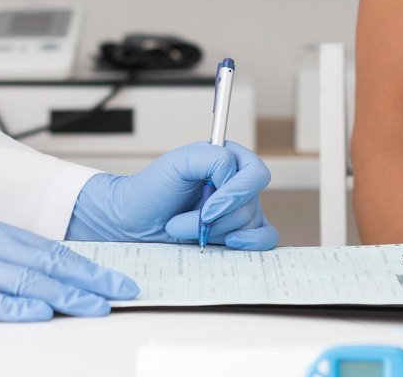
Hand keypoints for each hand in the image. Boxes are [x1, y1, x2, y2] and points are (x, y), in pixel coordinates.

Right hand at [0, 220, 138, 338]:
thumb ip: (5, 276)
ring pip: (24, 278)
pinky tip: (39, 315)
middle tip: (121, 291)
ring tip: (93, 305)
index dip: (89, 267)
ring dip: (63, 294)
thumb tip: (47, 294)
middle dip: (89, 278)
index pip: (52, 252)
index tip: (118, 281)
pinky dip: (15, 307)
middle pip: (47, 262)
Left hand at [65, 141, 277, 249]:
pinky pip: (265, 238)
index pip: (255, 174)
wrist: (137, 220)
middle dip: (214, 219)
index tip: (209, 208)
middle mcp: (238, 183)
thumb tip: (233, 174)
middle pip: (250, 205)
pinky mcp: (238, 231)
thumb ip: (213, 158)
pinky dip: (251, 243)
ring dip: (212, 232)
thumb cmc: (153, 189)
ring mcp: (240, 209)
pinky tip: (229, 243)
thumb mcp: (178, 163)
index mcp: (229, 159)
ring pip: (249, 225)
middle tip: (180, 220)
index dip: (235, 194)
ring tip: (182, 227)